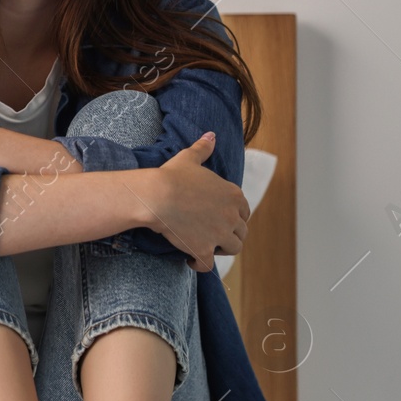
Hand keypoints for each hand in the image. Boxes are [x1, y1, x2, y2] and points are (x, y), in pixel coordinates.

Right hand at [145, 132, 249, 272]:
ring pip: (232, 248)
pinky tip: (190, 260)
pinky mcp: (204, 250)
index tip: (218, 218)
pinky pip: (208, 265)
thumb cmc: (171, 176)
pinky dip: (200, 265)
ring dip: (220, 249)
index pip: (244, 211)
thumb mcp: (188, 158)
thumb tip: (211, 135)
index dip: (233, 216)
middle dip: (229, 234)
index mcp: (233, 195)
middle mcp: (232, 216)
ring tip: (205, 247)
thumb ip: (203, 148)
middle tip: (210, 234)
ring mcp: (220, 235)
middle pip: (241, 232)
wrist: (155, 196)